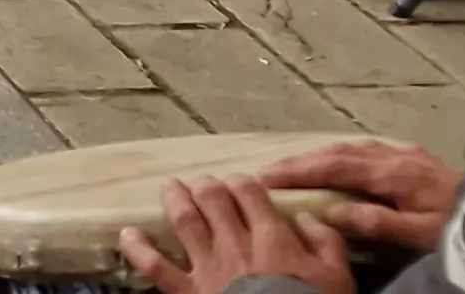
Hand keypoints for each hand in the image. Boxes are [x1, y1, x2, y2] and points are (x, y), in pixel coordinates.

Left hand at [117, 175, 355, 293]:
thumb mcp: (337, 275)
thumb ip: (325, 240)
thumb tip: (307, 217)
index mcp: (271, 236)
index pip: (249, 192)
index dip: (242, 182)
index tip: (240, 183)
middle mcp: (235, 243)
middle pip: (212, 198)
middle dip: (206, 185)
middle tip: (204, 184)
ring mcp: (209, 267)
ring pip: (185, 221)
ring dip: (174, 199)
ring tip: (170, 187)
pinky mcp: (189, 291)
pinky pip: (156, 269)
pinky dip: (138, 250)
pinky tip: (127, 235)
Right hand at [258, 137, 460, 256]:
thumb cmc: (460, 226)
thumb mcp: (420, 234)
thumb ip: (375, 222)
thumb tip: (328, 213)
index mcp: (392, 172)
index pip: (333, 167)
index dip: (297, 171)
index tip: (265, 176)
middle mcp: (394, 155)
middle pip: (337, 152)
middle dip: (299, 160)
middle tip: (267, 171)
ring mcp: (405, 153)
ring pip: (350, 146)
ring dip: (318, 155)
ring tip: (292, 166)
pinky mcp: (414, 157)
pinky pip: (366, 148)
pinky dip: (341, 152)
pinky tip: (337, 159)